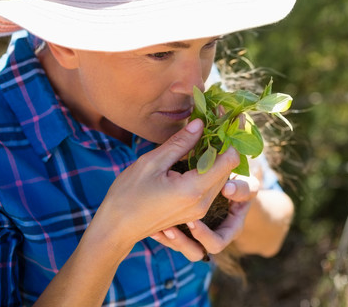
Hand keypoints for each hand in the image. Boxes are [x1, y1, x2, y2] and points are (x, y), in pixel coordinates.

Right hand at [92, 119, 239, 249]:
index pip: (229, 160)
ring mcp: (200, 211)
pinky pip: (211, 187)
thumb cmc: (128, 195)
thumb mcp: (151, 163)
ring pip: (221, 178)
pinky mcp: (195, 213)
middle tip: (217, 121)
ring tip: (207, 134)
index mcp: (194, 189)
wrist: (117, 228)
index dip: (229, 137)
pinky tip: (199, 155)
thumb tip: (200, 123)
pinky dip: (209, 169)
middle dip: (225, 144)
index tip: (223, 118)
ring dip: (218, 157)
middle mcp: (203, 202)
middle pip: (228, 169)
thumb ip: (179, 144)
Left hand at [151, 174, 259, 260]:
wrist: (230, 187)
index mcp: (229, 230)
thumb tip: (228, 188)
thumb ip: (243, 188)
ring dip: (171, 240)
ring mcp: (197, 235)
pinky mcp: (185, 230)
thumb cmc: (240, 186)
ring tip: (161, 228)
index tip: (192, 222)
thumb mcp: (247, 187)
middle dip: (181, 241)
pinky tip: (153, 226)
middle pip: (195, 252)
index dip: (204, 236)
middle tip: (170, 228)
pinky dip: (162, 234)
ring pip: (182, 248)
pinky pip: (172, 239)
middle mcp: (213, 237)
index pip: (217, 243)